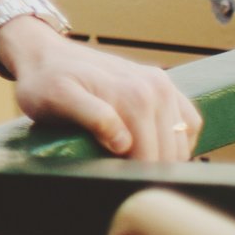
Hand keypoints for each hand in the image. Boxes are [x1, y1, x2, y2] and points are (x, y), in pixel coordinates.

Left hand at [0, 17, 202, 161]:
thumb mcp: (58, 100)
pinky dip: (178, 140)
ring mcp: (163, 86)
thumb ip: (91, 117)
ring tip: (131, 163)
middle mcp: (156, 88)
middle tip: (118, 176)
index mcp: (136, 96)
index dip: (134, 176)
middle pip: (169, 153)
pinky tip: (151, 146)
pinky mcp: (165, 87)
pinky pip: (189, 123)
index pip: (151, 157)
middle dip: (149, 171)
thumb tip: (125, 142)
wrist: (44, 53)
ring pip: (182, 142)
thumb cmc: (46, 82)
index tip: (114, 181)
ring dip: (164, 158)